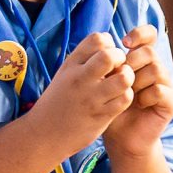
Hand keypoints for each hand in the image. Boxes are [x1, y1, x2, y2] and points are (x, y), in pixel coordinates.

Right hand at [27, 31, 134, 156]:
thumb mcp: (64, 74)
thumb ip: (84, 61)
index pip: (97, 39)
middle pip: (110, 56)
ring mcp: (91, 97)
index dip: (109, 44)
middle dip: (121, 58)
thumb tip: (107, 44)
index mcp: (70, 64)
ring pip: (123, 78)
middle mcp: (80, 78)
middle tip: (119, 67)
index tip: (107, 54)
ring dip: (128, 77)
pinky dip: (127, 95)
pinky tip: (120, 97)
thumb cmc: (57, 100)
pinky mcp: (102, 115)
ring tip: (122, 82)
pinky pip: (126, 99)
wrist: (45, 132)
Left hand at [104, 25, 172, 155]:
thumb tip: (103, 40)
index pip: (149, 35)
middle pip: (149, 52)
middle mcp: (156, 69)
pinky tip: (136, 104)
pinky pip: (159, 90)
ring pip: (155, 69)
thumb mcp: (104, 78)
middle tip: (119, 77)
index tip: (124, 42)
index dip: (140, 33)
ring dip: (136, 81)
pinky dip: (144, 96)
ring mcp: (166, 85)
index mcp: (141, 59)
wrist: (118, 134)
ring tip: (126, 93)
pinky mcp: (171, 102)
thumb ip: (108, 60)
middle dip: (131, 62)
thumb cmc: (108, 103)